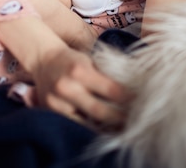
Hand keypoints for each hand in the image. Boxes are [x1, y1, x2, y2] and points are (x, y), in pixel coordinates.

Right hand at [0, 16, 129, 129]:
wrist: (43, 59)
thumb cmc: (72, 58)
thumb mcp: (90, 60)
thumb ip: (105, 74)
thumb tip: (132, 88)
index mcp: (80, 70)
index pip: (110, 89)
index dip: (128, 98)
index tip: (142, 102)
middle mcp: (67, 88)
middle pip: (100, 111)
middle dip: (120, 118)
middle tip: (135, 121)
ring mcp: (57, 103)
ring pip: (87, 122)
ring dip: (105, 126)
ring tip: (121, 127)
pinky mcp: (50, 112)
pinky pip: (74, 124)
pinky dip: (89, 127)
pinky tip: (101, 127)